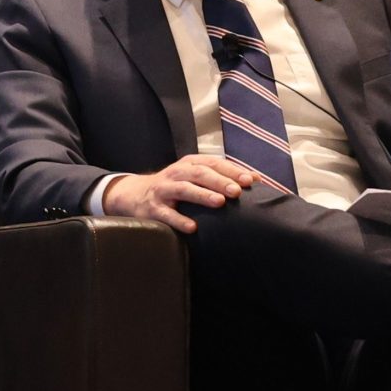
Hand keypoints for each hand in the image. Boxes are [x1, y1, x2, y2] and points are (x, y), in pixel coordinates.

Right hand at [101, 156, 258, 233]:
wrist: (134, 194)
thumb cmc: (175, 187)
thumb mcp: (195, 176)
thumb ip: (222, 176)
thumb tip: (257, 179)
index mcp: (190, 165)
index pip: (213, 163)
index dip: (232, 171)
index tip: (250, 181)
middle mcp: (177, 174)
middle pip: (200, 174)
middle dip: (219, 181)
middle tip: (237, 191)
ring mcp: (163, 190)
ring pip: (184, 189)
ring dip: (202, 195)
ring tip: (219, 203)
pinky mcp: (153, 208)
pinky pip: (166, 214)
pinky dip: (179, 220)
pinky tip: (192, 227)